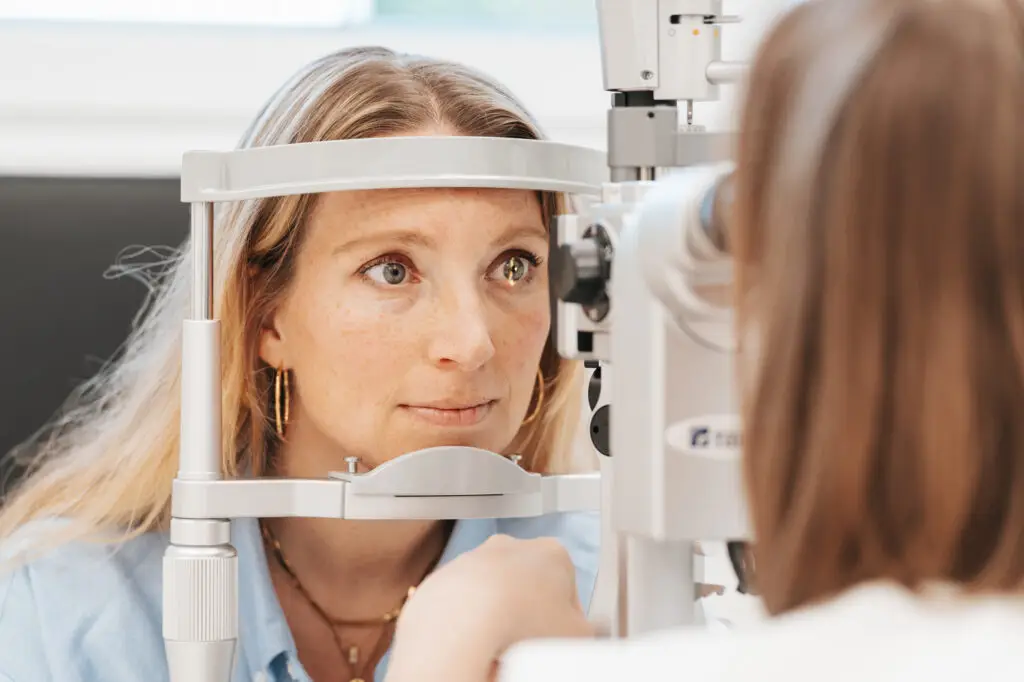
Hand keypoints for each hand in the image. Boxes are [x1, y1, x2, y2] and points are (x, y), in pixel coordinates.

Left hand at [385, 534, 594, 681]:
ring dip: (499, 614)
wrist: (463, 624)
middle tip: (531, 642)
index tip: (561, 637)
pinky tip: (476, 642)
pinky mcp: (445, 578)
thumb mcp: (577, 634)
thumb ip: (587, 629)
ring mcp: (475, 559)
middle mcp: (512, 547)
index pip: (569, 586)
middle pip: (530, 583)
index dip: (567, 617)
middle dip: (531, 610)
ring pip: (495, 591)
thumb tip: (584, 633)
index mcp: (553, 553)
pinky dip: (469, 619)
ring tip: (501, 647)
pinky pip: (464, 602)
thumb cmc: (523, 623)